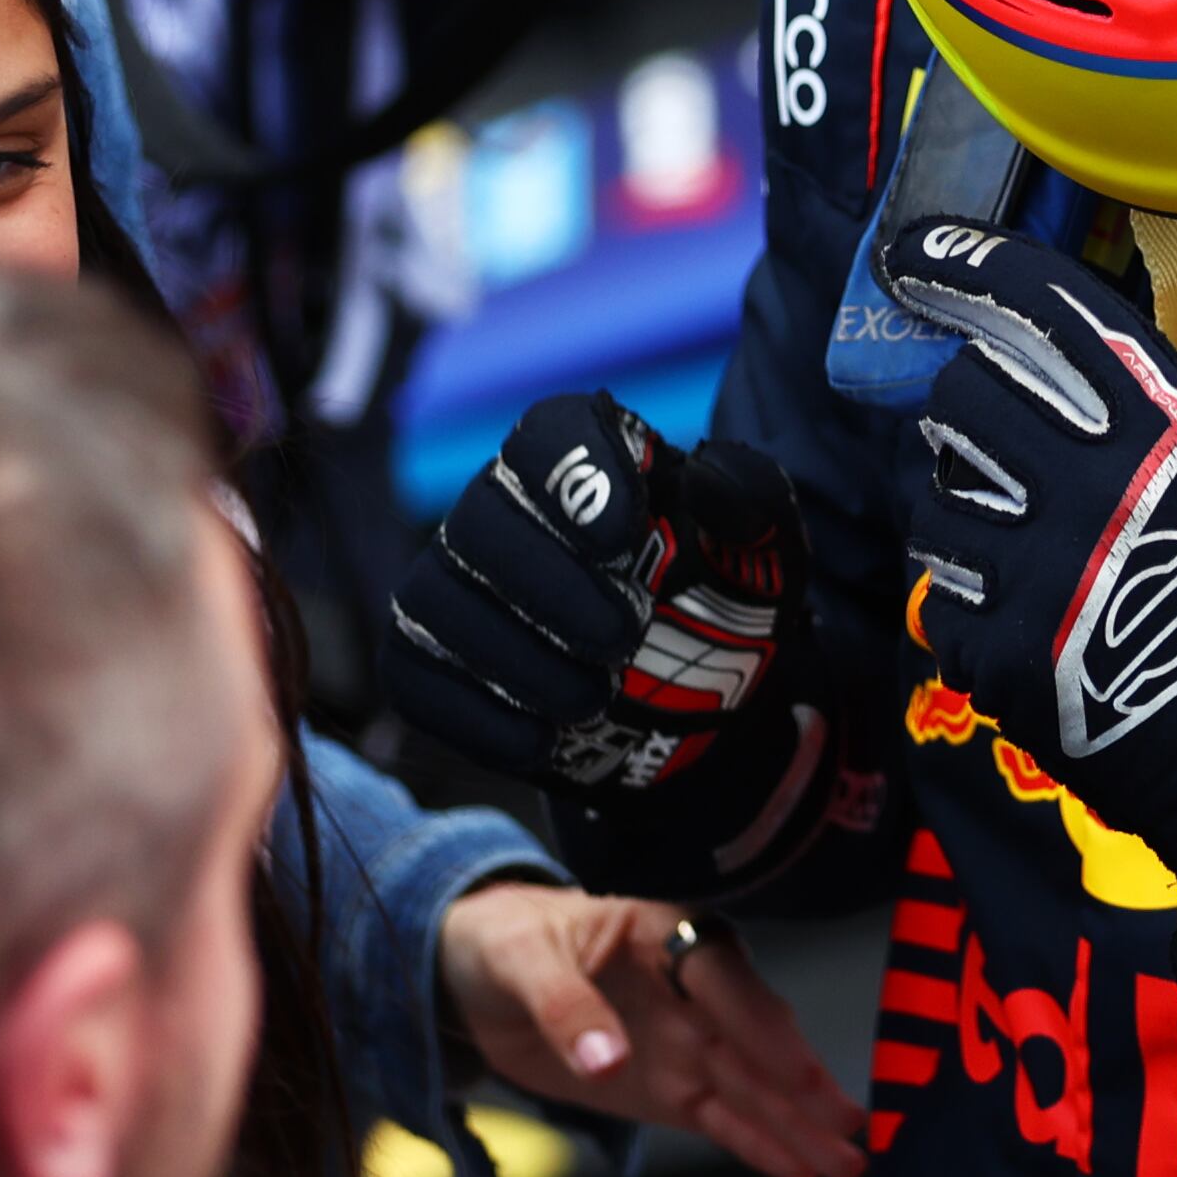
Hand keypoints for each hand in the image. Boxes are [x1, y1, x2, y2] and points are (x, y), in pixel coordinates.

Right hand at [386, 396, 804, 789]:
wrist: (692, 705)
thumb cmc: (717, 608)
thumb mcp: (763, 555)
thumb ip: (750, 504)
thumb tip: (716, 483)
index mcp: (584, 460)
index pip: (551, 435)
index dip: (575, 477)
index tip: (623, 541)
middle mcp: (500, 506)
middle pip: (480, 520)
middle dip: (550, 589)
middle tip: (623, 642)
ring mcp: (452, 582)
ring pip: (435, 601)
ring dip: (516, 660)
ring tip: (594, 702)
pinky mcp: (426, 658)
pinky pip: (413, 676)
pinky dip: (475, 716)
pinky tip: (541, 741)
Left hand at [439, 884, 868, 1176]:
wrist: (469, 974)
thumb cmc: (502, 941)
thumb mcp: (519, 960)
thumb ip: (564, 1005)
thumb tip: (606, 1057)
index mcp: (664, 933)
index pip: (724, 978)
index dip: (760, 1025)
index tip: (796, 1068)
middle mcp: (691, 989)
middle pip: (754, 1041)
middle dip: (803, 1087)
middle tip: (850, 1129)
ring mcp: (684, 1042)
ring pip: (749, 1089)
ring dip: (797, 1127)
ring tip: (847, 1165)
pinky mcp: (666, 1088)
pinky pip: (718, 1118)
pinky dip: (755, 1144)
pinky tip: (797, 1169)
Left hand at [881, 219, 1176, 857]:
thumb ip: (1132, 410)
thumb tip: (1005, 341)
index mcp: (1169, 431)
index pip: (1047, 310)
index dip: (969, 266)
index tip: (911, 253)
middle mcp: (1104, 486)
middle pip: (964, 393)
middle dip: (969, 416)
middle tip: (1003, 458)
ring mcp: (1046, 571)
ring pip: (935, 497)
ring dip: (965, 519)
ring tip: (1031, 558)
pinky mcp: (1003, 648)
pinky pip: (939, 590)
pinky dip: (969, 604)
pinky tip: (1029, 623)